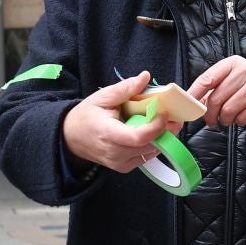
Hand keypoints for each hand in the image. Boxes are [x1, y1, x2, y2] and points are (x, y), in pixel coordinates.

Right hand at [61, 71, 187, 173]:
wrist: (72, 138)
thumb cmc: (87, 115)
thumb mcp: (102, 97)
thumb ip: (125, 88)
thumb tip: (145, 77)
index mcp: (108, 133)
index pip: (138, 137)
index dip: (156, 126)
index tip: (164, 113)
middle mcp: (115, 152)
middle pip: (150, 146)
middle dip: (166, 131)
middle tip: (173, 116)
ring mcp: (120, 163)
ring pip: (152, 153)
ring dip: (162, 138)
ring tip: (161, 122)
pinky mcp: (124, 167)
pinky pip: (146, 157)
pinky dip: (153, 145)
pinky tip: (149, 133)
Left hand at [189, 56, 245, 129]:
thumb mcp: (231, 84)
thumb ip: (213, 90)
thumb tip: (193, 103)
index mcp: (233, 63)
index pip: (207, 78)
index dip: (194, 94)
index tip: (187, 105)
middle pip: (216, 97)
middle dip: (211, 114)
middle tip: (211, 120)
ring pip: (229, 109)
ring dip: (225, 120)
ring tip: (228, 119)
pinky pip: (243, 117)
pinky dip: (239, 122)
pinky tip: (242, 118)